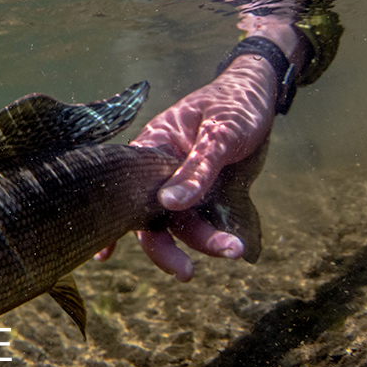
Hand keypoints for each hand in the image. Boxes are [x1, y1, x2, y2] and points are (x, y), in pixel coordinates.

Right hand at [94, 56, 279, 280]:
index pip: (128, 190)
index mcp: (154, 147)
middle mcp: (163, 169)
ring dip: (204, 241)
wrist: (262, 94)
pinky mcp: (209, 191)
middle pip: (153, 215)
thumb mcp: (220, 133)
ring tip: (235, 249)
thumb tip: (168, 204)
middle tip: (186, 273)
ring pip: (184, 221)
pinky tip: (208, 256)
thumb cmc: (236, 103)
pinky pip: (203, 219)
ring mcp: (186, 181)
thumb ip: (196, 168)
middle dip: (166, 247)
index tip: (104, 255)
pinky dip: (205, 238)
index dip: (115, 223)